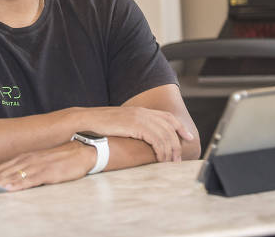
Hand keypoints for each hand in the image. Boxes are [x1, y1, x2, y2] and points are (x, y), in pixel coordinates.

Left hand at [0, 141, 95, 190]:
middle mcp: (27, 160)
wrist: (83, 151)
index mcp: (24, 157)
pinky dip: (17, 184)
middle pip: (2, 172)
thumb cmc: (60, 158)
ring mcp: (37, 166)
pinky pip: (30, 180)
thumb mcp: (37, 160)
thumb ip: (20, 166)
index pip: (0, 167)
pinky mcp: (48, 173)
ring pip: (12, 176)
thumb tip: (0, 172)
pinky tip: (8, 188)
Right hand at [77, 106, 193, 162]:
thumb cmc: (100, 126)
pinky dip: (161, 151)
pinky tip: (160, 159)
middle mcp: (143, 112)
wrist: (87, 121)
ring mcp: (140, 118)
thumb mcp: (120, 124)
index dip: (179, 126)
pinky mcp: (136, 126)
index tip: (187, 137)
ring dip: (170, 150)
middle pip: (170, 126)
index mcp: (140, 110)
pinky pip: (156, 139)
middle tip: (179, 158)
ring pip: (165, 134)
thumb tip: (140, 138)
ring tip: (171, 163)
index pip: (167, 116)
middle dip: (177, 143)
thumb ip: (133, 127)